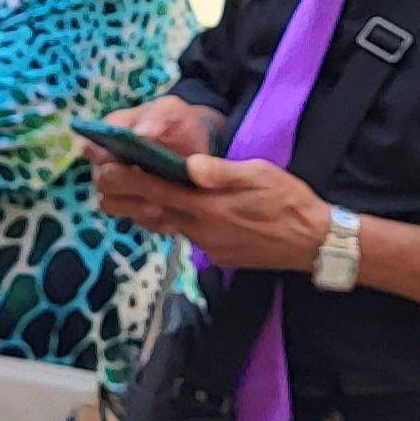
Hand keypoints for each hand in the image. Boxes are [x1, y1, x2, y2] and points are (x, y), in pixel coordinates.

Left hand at [92, 146, 334, 271]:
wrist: (315, 243)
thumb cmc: (290, 202)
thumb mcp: (260, 174)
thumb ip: (222, 172)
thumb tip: (189, 164)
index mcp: (209, 207)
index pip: (157, 192)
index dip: (128, 181)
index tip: (104, 169)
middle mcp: (203, 230)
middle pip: (154, 212)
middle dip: (126, 197)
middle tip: (104, 182)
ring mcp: (209, 246)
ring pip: (169, 225)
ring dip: (149, 210)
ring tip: (129, 194)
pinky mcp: (219, 256)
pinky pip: (189, 236)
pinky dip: (175, 222)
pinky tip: (174, 210)